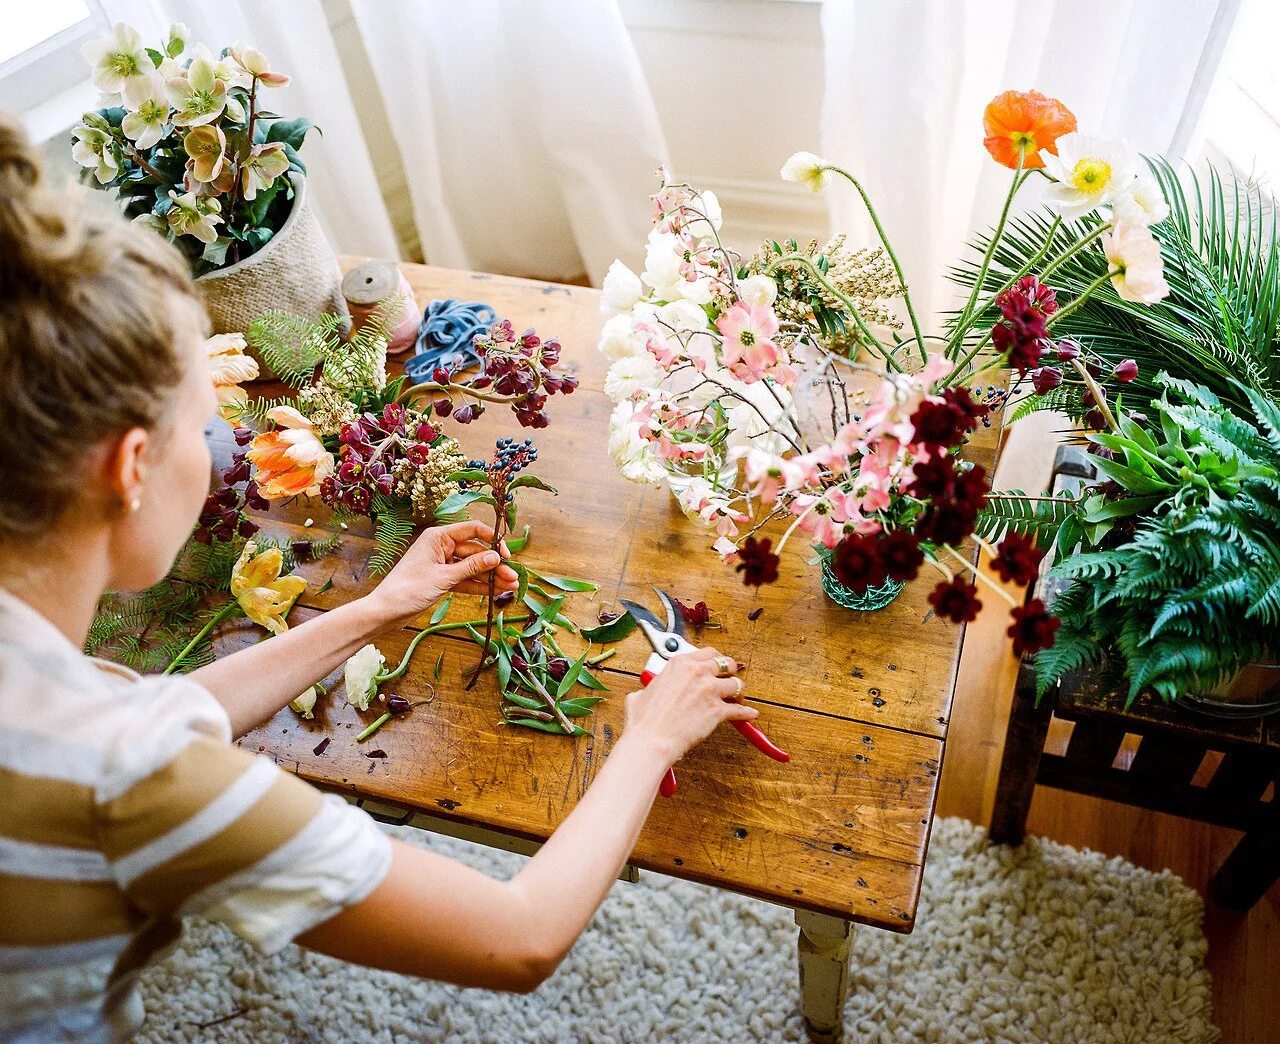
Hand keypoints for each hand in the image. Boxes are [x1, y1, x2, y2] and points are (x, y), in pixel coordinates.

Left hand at [366, 521, 519, 627]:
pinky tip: (496, 591)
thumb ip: (471, 566)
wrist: (386, 611)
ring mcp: (442, 564)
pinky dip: (479, 585)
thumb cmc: (409, 589)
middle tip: (514, 577)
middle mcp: (442, 547)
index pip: (472, 530)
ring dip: (491, 577)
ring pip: (473, 567)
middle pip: (476, 552)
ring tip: (511, 586)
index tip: (506, 554)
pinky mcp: (442, 579)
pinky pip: (466, 579)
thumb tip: (496, 557)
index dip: (492, 540)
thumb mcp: (444, 577)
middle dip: (495, 565)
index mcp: (438, 537)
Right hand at [623, 647, 756, 762]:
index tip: (716, 665)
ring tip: (737, 697)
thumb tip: (646, 693)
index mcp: (679, 664)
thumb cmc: (644, 721)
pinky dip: (746, 713)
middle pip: (726, 663)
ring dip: (737, 691)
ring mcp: (709, 691)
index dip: (714, 659)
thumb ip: (651, 688)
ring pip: (735, 684)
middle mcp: (697, 673)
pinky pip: (739, 710)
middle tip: (730, 676)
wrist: (651, 740)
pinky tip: (751, 714)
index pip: (707, 653)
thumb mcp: (640, 694)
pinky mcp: (717, 711)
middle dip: (730, 670)